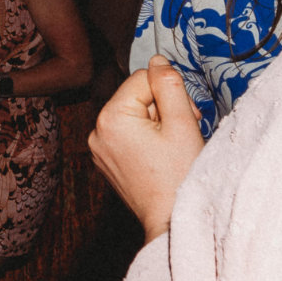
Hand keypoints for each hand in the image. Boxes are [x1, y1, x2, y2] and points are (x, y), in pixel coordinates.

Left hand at [89, 56, 205, 241]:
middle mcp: (96, 131)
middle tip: (182, 133)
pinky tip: (160, 157)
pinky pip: (128, 134)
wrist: (172, 221)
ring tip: (172, 148)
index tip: (184, 116)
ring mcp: (99, 148)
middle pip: (138, 96)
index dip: (170, 92)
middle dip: (164, 108)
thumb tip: (157, 59)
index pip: (144, 77)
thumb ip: (169, 84)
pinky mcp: (106, 160)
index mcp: (110, 117)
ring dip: (158, 123)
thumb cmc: (180, 176)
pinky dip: (147, 139)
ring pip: (135, 114)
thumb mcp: (182, 122)